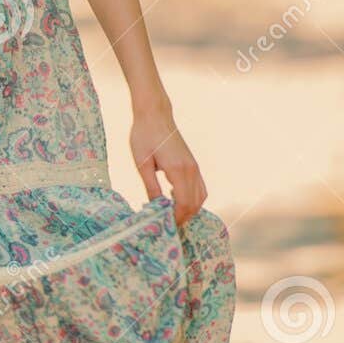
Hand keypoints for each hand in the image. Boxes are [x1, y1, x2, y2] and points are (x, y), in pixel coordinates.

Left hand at [130, 104, 205, 227]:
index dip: (176, 219)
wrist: (154, 115)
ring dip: (189, 209)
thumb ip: (151, 187)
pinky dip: (192, 199)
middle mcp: (191, 169)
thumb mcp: (142, 164)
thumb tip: (155, 208)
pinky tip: (176, 200)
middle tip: (167, 226)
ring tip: (171, 215)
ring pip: (201, 197)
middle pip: (194, 204)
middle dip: (183, 218)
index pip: (183, 204)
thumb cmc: (144, 136)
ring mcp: (194, 167)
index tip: (165, 227)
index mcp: (178, 170)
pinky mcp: (193, 164)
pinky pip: (199, 188)